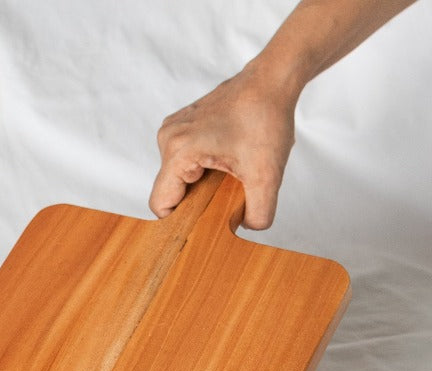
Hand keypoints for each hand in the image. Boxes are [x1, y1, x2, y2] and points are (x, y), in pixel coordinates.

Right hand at [149, 65, 297, 229]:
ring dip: (199, 183)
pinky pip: (182, 160)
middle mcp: (168, 139)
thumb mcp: (267, 176)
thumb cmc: (266, 117)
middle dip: (196, 199)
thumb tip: (245, 228)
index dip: (180, 219)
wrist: (272, 80)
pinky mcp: (181, 126)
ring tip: (227, 172)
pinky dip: (201, 167)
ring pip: (176, 176)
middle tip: (225, 192)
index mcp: (179, 151)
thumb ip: (258, 213)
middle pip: (169, 191)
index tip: (203, 219)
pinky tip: (224, 159)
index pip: (161, 204)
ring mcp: (172, 130)